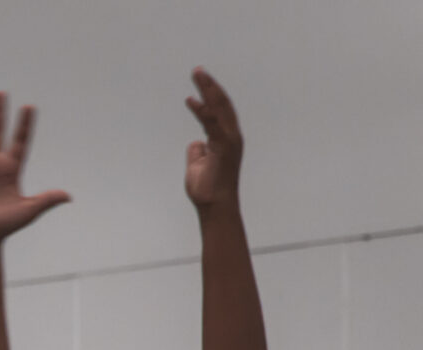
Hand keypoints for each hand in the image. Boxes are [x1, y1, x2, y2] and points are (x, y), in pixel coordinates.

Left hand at [183, 68, 245, 209]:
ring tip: (197, 74)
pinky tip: (192, 100)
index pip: (218, 111)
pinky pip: (213, 124)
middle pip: (221, 104)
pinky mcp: (225, 147)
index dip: (209, 95)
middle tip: (198, 70)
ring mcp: (230, 140)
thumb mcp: (197, 165)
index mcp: (225, 138)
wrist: (214, 206)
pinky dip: (202, 111)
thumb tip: (196, 142)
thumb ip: (197, 151)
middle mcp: (230, 136)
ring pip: (219, 109)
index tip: (199, 82)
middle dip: (210, 85)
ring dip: (208, 90)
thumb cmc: (206, 189)